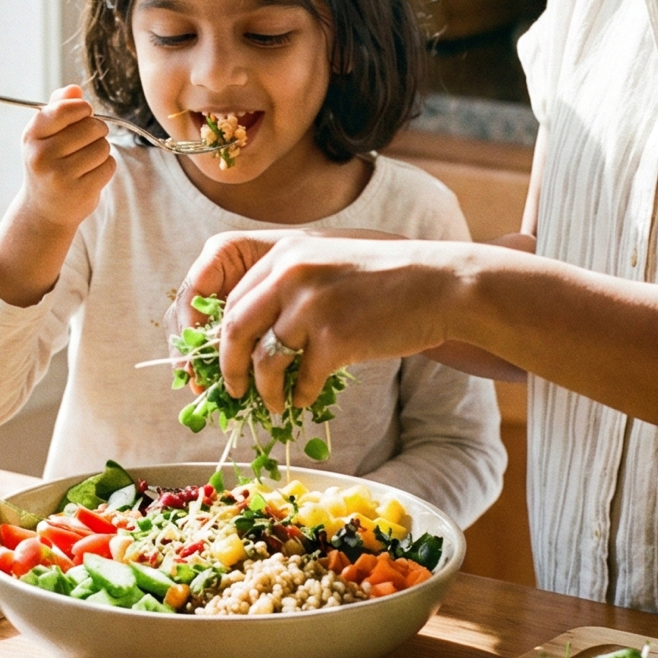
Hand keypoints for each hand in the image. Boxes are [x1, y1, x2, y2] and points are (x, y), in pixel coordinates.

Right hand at [18, 85, 114, 226]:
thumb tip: (74, 88)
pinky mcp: (79, 192)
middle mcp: (42, 155)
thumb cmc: (48, 163)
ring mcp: (60, 176)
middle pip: (91, 127)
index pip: (66, 109)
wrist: (43, 209)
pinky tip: (91, 173)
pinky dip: (105, 167)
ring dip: (101, 149)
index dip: (83, 109)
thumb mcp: (44, 135)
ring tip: (88, 158)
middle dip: (97, 129)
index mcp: (31, 135)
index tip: (85, 114)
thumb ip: (58, 107)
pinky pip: (108, 166)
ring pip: (102, 147)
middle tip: (90, 138)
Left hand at [183, 231, 467, 412]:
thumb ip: (285, 284)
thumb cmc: (384, 278)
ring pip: (264, 361)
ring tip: (274, 404)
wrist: (439, 285)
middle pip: (235, 330)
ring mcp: (311, 306)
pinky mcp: (336, 338)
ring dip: (265, 391)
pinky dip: (303, 396)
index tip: (219, 362)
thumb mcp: (325, 261)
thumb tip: (244, 333)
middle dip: (229, 368)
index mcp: (284, 254)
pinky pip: (304, 379)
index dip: (218, 339)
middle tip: (234, 391)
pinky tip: (310, 398)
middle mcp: (290, 274)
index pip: (231, 300)